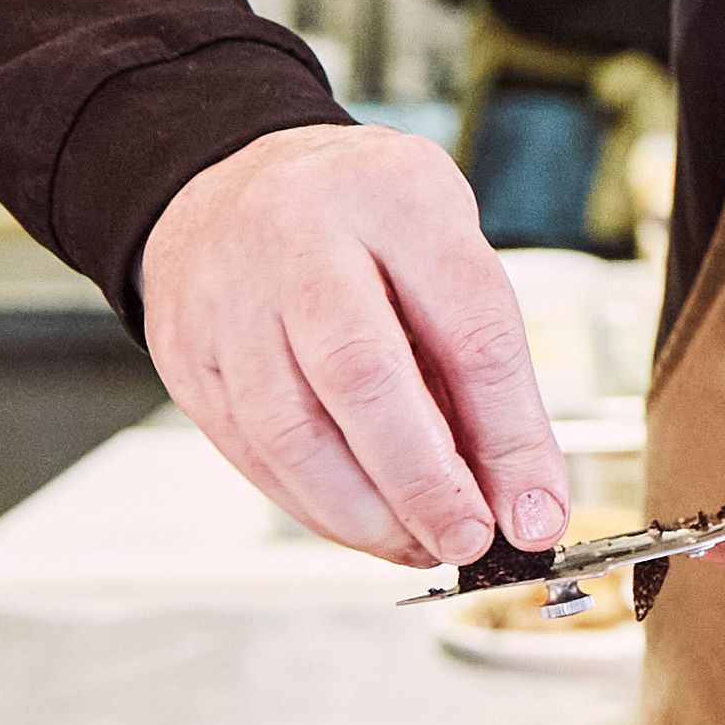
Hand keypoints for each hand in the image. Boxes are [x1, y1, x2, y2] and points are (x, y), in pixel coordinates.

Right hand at [142, 120, 566, 568]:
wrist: (231, 181)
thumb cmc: (363, 221)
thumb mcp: (445, 249)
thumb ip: (482, 364)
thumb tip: (519, 498)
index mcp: (396, 195)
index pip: (468, 327)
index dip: (509, 435)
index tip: (535, 510)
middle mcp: (300, 236)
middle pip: (363, 377)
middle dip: (425, 482)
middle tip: (469, 539)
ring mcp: (228, 297)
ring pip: (292, 432)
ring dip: (366, 513)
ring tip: (419, 543)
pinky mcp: (189, 356)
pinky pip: (251, 454)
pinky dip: (316, 507)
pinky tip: (364, 523)